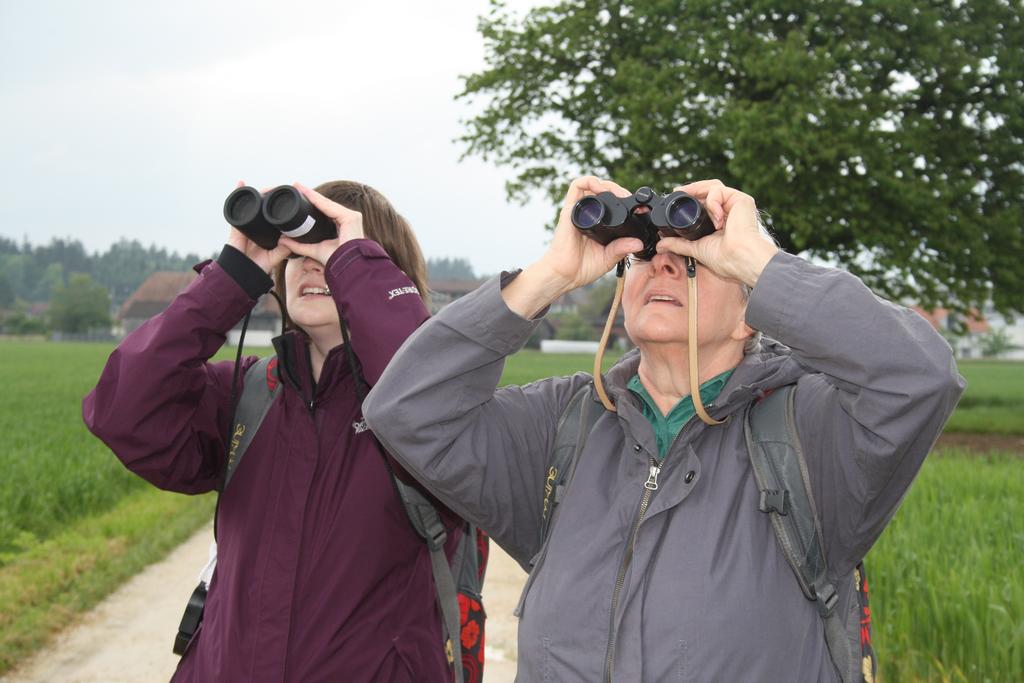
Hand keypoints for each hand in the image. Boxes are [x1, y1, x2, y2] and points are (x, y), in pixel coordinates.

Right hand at [226, 181, 291, 273]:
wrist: (241, 273)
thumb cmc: (258, 266)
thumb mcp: (275, 257)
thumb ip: (283, 249)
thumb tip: (293, 240)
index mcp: (268, 231)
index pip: (274, 215)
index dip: (280, 206)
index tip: (289, 197)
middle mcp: (258, 225)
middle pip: (264, 207)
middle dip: (270, 196)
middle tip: (278, 189)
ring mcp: (247, 223)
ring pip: (252, 205)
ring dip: (258, 193)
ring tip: (265, 187)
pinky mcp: (237, 224)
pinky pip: (236, 207)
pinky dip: (237, 194)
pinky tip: (241, 183)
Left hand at [277, 182, 364, 264]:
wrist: (347, 269)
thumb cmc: (336, 262)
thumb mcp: (314, 250)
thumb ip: (299, 246)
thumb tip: (283, 241)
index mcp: (343, 225)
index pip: (325, 210)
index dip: (311, 202)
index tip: (298, 194)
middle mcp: (349, 219)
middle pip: (326, 205)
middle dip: (310, 196)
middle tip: (296, 186)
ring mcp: (352, 217)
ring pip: (327, 204)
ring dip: (312, 195)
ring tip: (298, 187)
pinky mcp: (351, 217)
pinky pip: (330, 207)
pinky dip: (318, 200)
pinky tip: (307, 193)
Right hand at [535, 175, 643, 293]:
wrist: (564, 275)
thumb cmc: (582, 268)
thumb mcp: (609, 258)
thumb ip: (622, 248)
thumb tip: (639, 243)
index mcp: (598, 224)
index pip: (612, 204)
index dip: (625, 201)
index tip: (639, 207)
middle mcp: (588, 215)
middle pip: (603, 191)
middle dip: (619, 190)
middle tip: (629, 199)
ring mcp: (579, 211)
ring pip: (592, 185)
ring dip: (607, 183)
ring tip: (618, 192)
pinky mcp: (569, 209)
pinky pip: (576, 186)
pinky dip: (590, 181)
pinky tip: (601, 188)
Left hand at [654, 179, 778, 286]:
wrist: (739, 258)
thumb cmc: (725, 258)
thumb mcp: (695, 248)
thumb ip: (678, 244)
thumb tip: (660, 245)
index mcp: (720, 221)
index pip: (704, 203)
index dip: (690, 199)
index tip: (674, 200)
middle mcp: (729, 211)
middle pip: (709, 190)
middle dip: (692, 189)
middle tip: (677, 192)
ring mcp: (735, 204)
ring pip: (714, 186)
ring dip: (697, 188)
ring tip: (684, 193)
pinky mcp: (742, 200)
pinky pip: (720, 191)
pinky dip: (713, 202)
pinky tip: (716, 218)